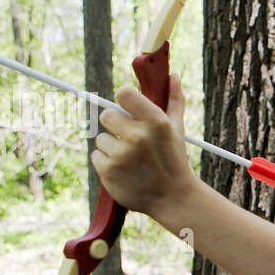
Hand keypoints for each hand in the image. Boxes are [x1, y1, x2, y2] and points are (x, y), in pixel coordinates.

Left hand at [92, 74, 193, 216]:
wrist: (174, 198)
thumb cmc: (174, 160)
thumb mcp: (178, 130)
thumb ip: (173, 101)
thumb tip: (173, 76)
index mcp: (156, 121)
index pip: (124, 93)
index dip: (124, 100)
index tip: (128, 109)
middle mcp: (138, 136)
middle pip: (106, 115)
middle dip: (115, 126)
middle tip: (129, 138)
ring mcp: (122, 155)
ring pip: (101, 139)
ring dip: (112, 147)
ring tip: (131, 160)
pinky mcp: (109, 171)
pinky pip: (96, 156)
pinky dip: (106, 163)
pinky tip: (124, 170)